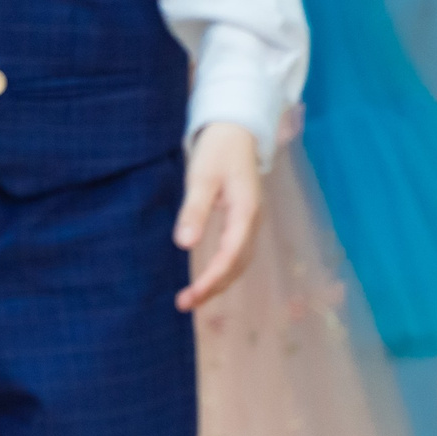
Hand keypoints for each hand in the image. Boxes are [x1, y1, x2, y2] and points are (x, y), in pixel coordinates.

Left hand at [174, 122, 261, 309]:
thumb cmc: (217, 151)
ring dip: (219, 282)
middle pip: (237, 265)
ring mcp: (251, 222)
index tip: (191, 295)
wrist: (236, 132)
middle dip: (214, 287)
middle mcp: (253, 222)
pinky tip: (207, 279)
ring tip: (192, 298)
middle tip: (184, 303)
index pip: (230, 255)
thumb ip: (195, 210)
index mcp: (246, 212)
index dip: (212, 279)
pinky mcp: (244, 221)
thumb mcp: (201, 177)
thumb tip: (183, 245)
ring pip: (239, 262)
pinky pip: (237, 253)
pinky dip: (223, 270)